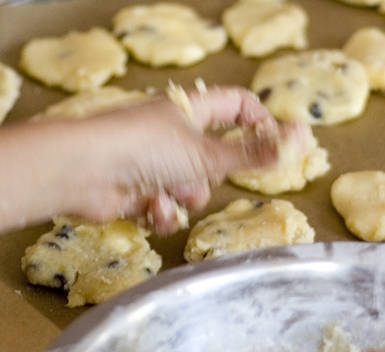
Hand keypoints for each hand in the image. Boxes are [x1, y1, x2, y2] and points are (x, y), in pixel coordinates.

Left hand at [70, 86, 288, 233]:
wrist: (82, 172)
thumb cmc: (144, 150)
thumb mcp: (207, 155)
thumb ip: (254, 154)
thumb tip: (302, 137)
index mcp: (189, 110)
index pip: (235, 105)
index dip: (258, 122)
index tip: (273, 147)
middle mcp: (170, 133)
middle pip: (212, 157)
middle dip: (210, 177)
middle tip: (204, 177)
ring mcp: (150, 162)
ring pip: (189, 188)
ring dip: (184, 198)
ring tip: (168, 197)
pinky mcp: (135, 190)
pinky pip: (165, 206)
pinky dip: (162, 212)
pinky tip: (150, 210)